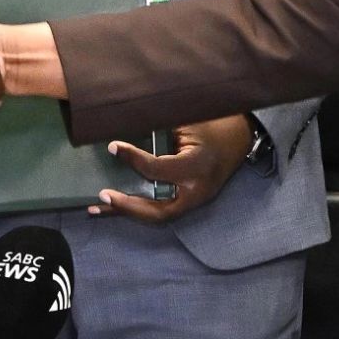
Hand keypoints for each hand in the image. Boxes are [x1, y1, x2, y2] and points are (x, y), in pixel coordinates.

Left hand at [90, 116, 252, 223]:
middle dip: (128, 207)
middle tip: (102, 197)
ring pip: (159, 216)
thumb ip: (157, 132)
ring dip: (128, 213)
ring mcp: (197, 200)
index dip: (132, 158)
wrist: (241, 135)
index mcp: (197, 167)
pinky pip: (164, 209)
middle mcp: (197, 191)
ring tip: (97, 210)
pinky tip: (117, 205)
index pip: (158, 170)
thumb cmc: (213, 123)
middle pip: (158, 212)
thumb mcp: (186, 122)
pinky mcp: (192, 202)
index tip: (113, 147)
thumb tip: (123, 136)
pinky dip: (140, 208)